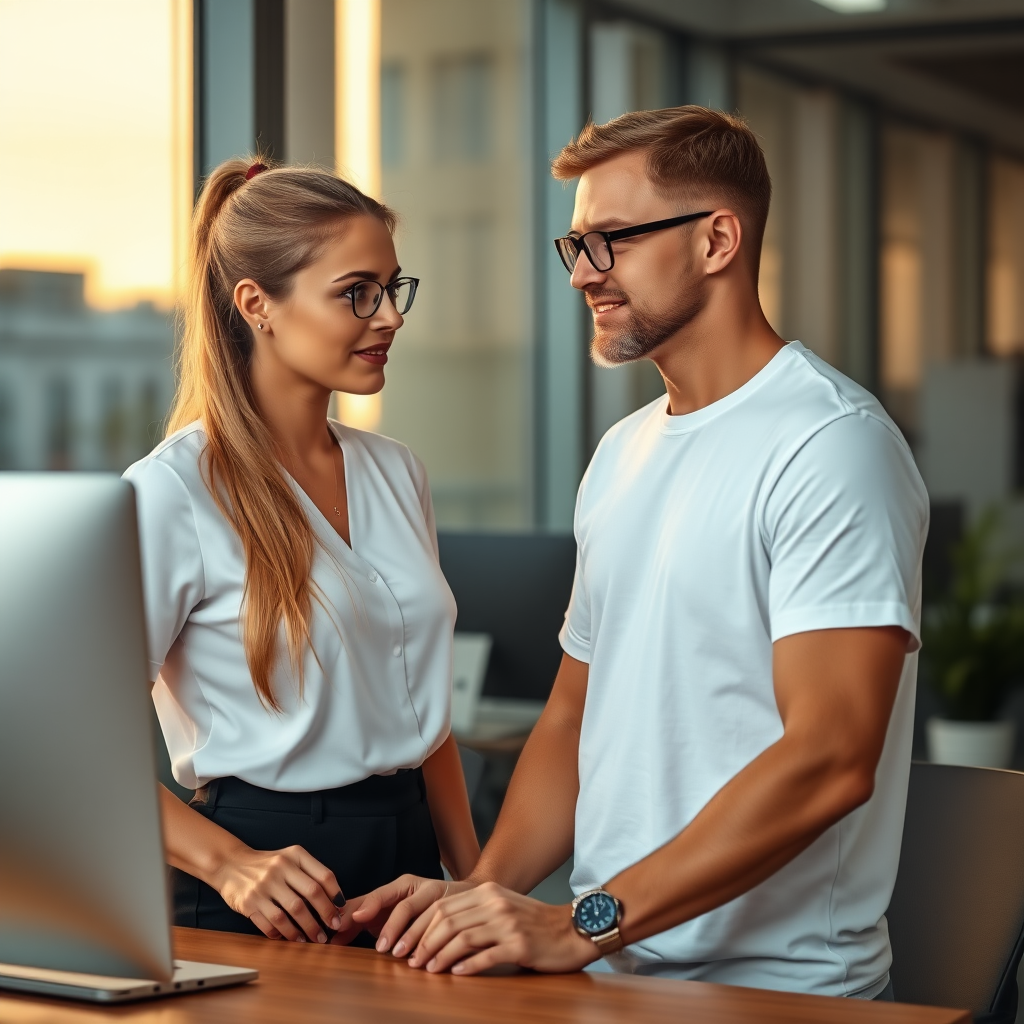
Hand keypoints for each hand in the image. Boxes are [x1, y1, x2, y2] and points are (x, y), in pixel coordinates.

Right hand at [211, 843, 344, 942]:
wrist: (230, 865)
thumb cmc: (268, 865)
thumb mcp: (290, 859)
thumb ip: (310, 873)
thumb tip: (335, 900)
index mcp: (295, 855)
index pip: (323, 875)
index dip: (336, 894)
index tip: (341, 910)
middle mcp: (280, 868)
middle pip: (311, 894)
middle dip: (325, 914)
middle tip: (333, 928)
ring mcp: (263, 886)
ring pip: (292, 912)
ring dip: (307, 929)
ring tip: (315, 938)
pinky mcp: (248, 903)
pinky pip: (271, 923)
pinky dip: (284, 934)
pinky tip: (291, 938)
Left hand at [334, 874, 473, 951]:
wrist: (463, 898)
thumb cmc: (421, 906)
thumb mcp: (392, 908)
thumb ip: (366, 920)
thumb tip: (335, 938)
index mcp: (402, 885)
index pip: (379, 896)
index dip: (365, 910)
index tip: (347, 925)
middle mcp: (420, 886)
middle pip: (403, 907)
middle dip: (391, 928)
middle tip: (380, 949)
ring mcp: (439, 895)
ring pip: (426, 916)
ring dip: (412, 937)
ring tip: (401, 954)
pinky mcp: (454, 906)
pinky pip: (443, 923)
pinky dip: (431, 940)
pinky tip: (424, 955)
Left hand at [405, 882, 598, 975]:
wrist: (572, 929)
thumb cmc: (534, 923)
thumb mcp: (502, 908)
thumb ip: (475, 913)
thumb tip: (439, 931)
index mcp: (488, 892)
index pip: (444, 906)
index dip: (421, 926)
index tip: (407, 944)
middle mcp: (495, 903)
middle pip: (448, 921)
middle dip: (424, 942)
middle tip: (410, 961)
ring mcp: (508, 923)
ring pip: (462, 938)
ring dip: (440, 955)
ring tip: (428, 969)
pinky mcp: (520, 945)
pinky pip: (486, 955)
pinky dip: (468, 966)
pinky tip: (457, 974)